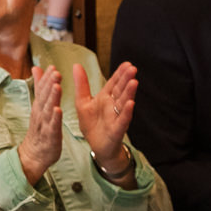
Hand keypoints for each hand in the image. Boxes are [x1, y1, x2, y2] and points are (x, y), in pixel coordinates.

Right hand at [17, 65, 63, 184]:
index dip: (46, 78)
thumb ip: (39, 87)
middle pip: (44, 96)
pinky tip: (58, 110)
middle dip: (49, 84)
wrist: (33, 154)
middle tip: (55, 72)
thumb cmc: (39, 129)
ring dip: (52, 97)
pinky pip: (52, 126)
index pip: (42, 89)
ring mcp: (44, 124)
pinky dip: (55, 118)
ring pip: (48, 109)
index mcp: (39, 106)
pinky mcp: (50, 136)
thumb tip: (36, 68)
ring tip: (57, 86)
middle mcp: (40, 113)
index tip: (52, 66)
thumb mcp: (38, 105)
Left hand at [74, 62, 136, 178]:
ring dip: (129, 93)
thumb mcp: (82, 102)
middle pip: (120, 91)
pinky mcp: (116, 130)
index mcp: (105, 98)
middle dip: (126, 80)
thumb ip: (81, 84)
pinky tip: (130, 104)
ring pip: (123, 103)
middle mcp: (113, 106)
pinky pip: (122, 120)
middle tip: (132, 68)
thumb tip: (76, 64)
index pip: (114, 83)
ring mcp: (116, 117)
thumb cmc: (92, 124)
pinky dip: (126, 112)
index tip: (127, 63)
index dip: (120, 74)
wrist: (96, 146)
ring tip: (134, 82)